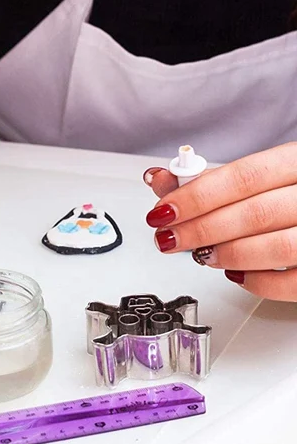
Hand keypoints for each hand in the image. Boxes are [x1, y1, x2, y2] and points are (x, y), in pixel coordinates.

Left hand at [142, 143, 296, 301]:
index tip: (163, 211)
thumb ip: (209, 180)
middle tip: (169, 237)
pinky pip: (295, 282)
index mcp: (296, 162)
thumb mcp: (256, 177)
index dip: (197, 196)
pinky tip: (236, 273)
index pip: (243, 177)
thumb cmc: (286, 193)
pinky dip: (259, 282)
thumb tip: (159, 180)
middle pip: (256, 213)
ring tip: (202, 254)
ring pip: (278, 248)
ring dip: (229, 254)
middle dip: (202, 229)